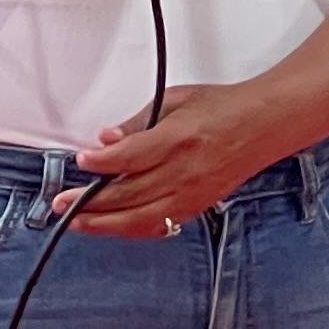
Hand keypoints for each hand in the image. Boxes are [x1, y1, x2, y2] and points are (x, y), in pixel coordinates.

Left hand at [66, 79, 291, 236]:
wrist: (266, 125)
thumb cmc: (223, 108)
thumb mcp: (176, 99)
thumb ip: (139, 121)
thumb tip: (107, 139)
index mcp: (178, 139)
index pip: (129, 158)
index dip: (100, 163)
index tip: (80, 161)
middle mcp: (184, 172)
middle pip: (128, 194)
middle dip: (89, 201)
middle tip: (61, 202)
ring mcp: (192, 193)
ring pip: (140, 219)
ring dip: (105, 223)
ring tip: (78, 222)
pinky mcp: (198, 206)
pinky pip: (160, 225)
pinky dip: (133, 228)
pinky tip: (113, 227)